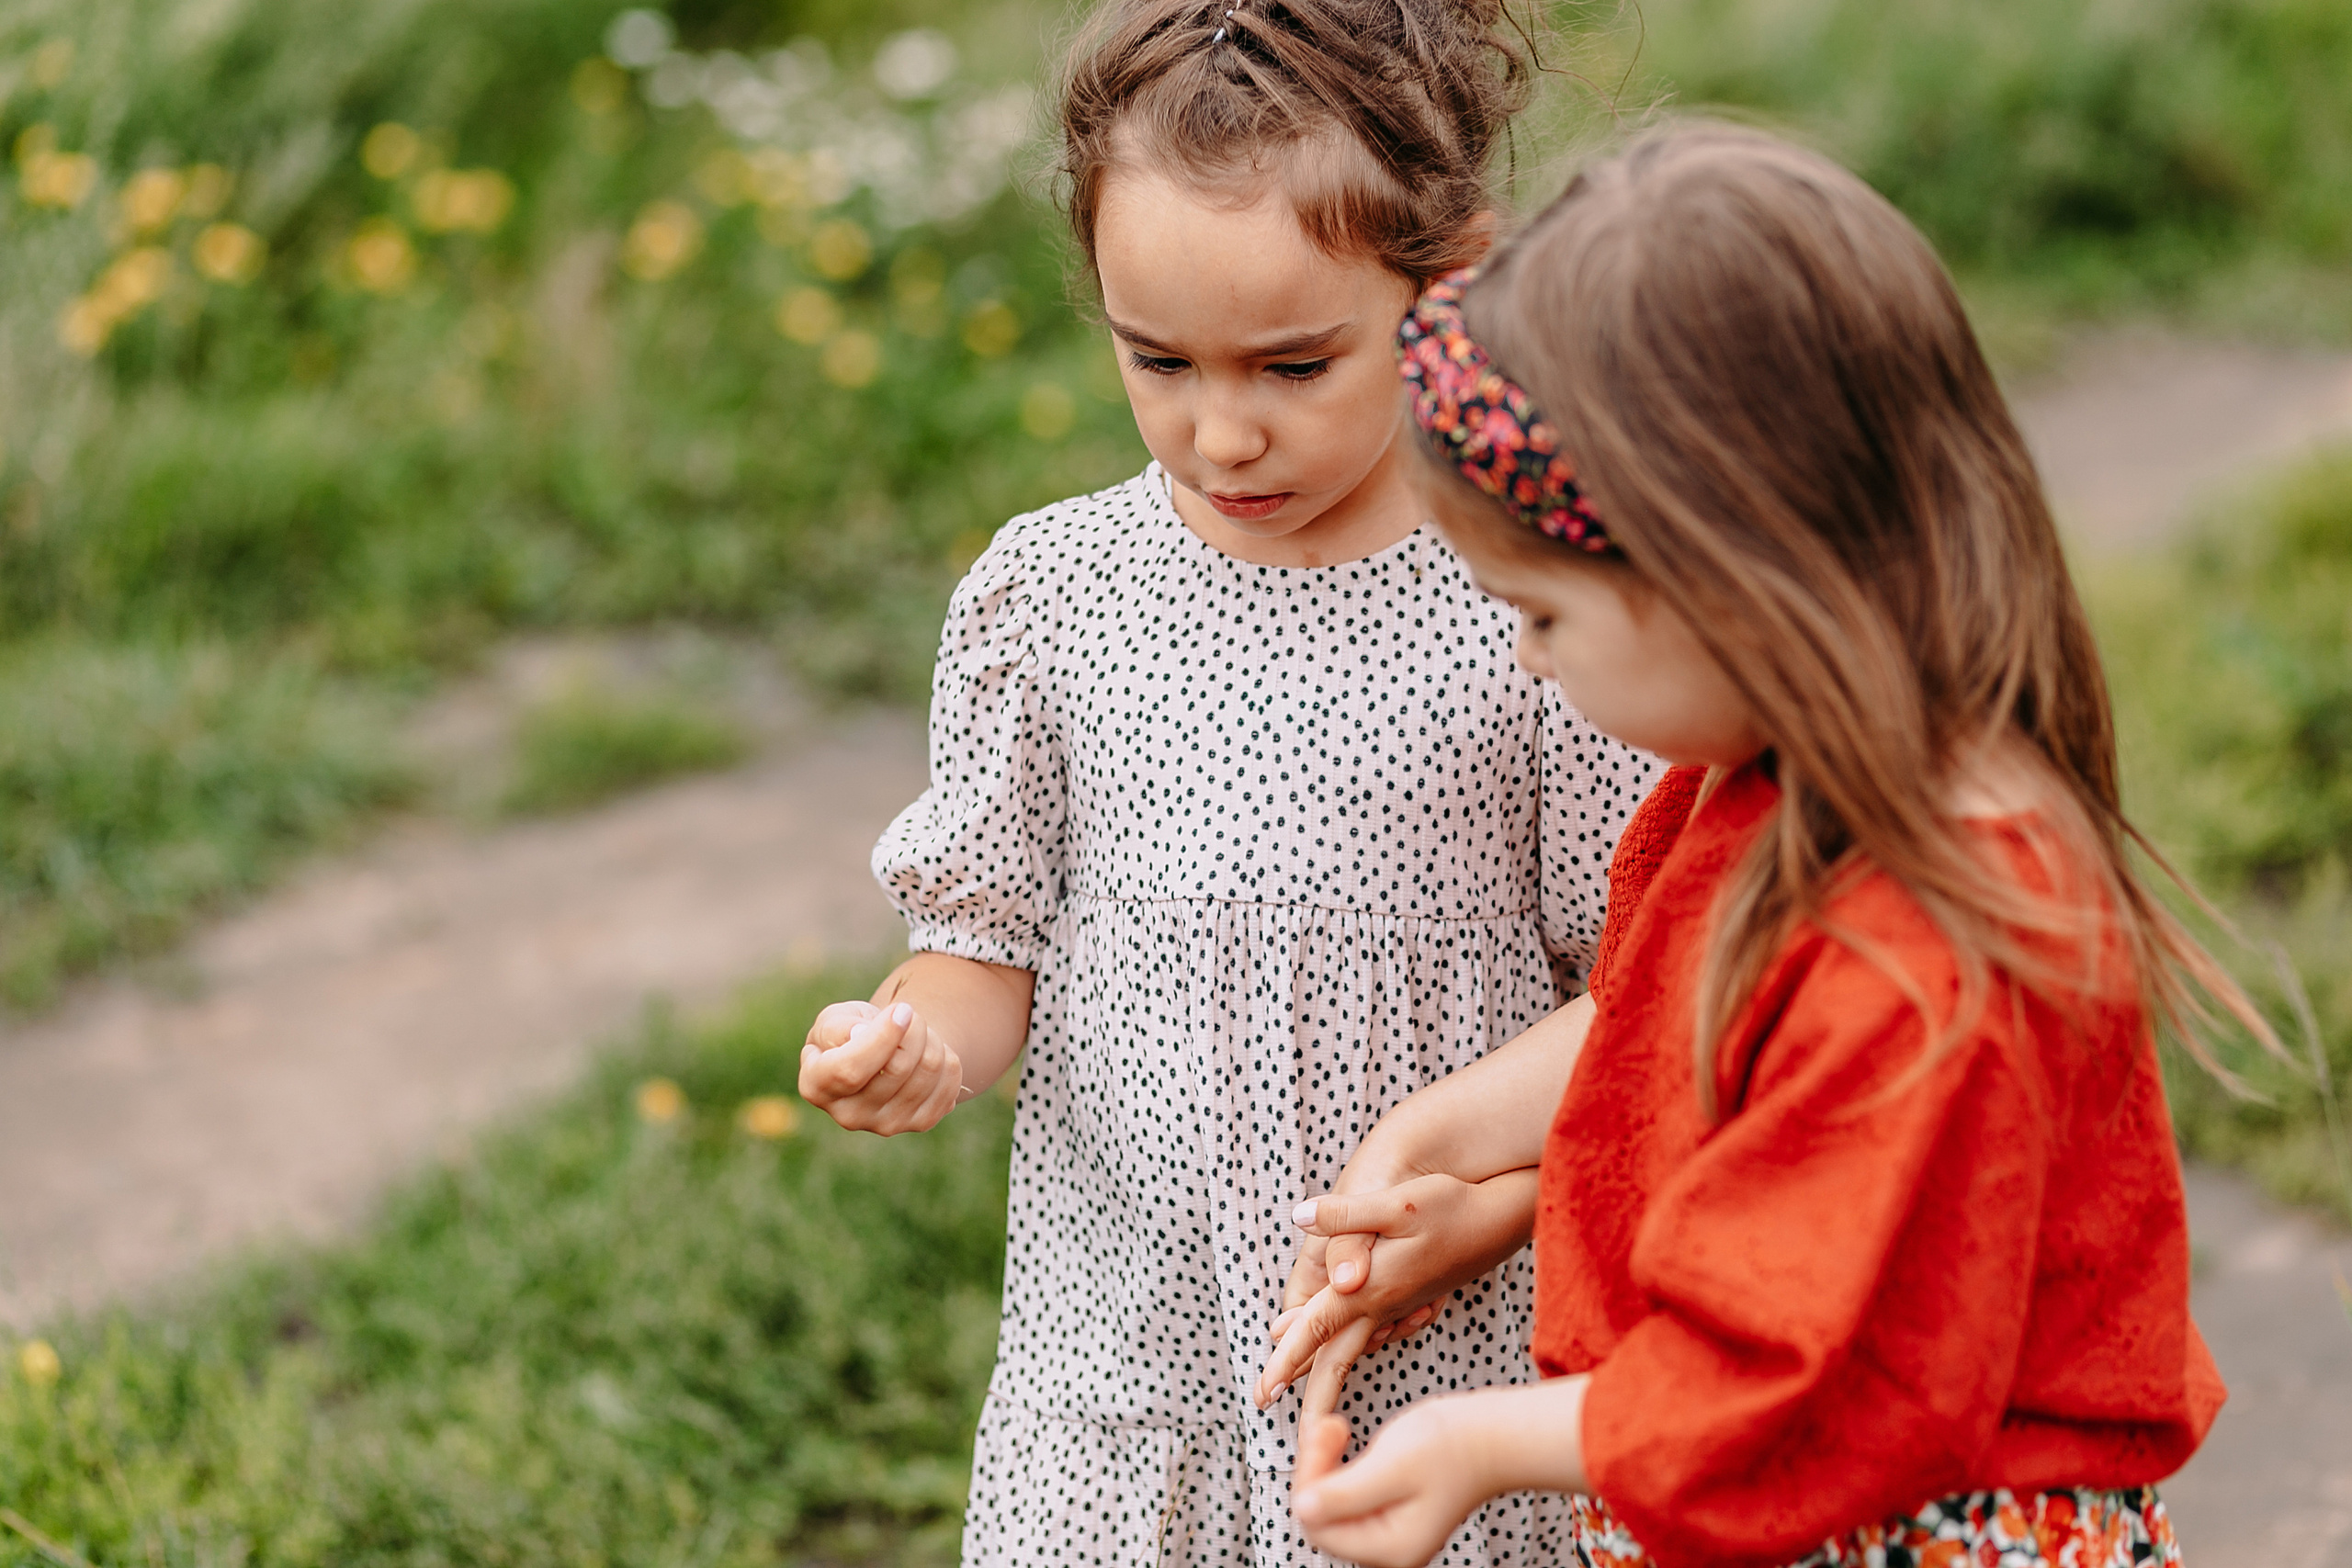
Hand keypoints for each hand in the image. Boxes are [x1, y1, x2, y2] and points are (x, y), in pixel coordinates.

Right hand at [798, 999, 966, 1134]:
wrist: (879, 1054)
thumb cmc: (848, 1032)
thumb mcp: (833, 1020)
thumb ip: (838, 1026)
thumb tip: (859, 1034)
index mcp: (817, 1087)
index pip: (851, 1069)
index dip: (882, 1036)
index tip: (901, 1009)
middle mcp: (849, 1116)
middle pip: (897, 1067)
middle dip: (913, 1028)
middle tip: (908, 1013)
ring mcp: (886, 1125)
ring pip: (929, 1070)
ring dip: (930, 1038)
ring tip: (916, 1032)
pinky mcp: (921, 1123)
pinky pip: (950, 1079)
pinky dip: (947, 1055)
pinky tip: (927, 1054)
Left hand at [1256, 1171, 1537, 1413]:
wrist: (1501, 1219)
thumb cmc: (1450, 1206)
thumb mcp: (1396, 1203)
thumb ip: (1345, 1215)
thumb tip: (1299, 1216)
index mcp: (1371, 1289)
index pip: (1317, 1329)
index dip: (1286, 1358)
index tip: (1264, 1392)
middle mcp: (1383, 1306)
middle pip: (1336, 1357)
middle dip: (1306, 1390)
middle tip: (1266, 1405)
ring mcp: (1399, 1306)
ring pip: (1354, 1346)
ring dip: (1324, 1367)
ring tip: (1297, 1384)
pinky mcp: (1411, 1298)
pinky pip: (1373, 1332)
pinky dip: (1351, 1344)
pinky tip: (1344, 1344)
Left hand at [1293, 1380, 1589, 1567]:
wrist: (1493, 1435)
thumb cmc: (1453, 1446)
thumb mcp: (1393, 1466)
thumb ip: (1345, 1493)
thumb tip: (1303, 1509)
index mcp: (1391, 1547)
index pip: (1319, 1525)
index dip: (1311, 1479)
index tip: (1323, 1434)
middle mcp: (1390, 1550)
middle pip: (1324, 1517)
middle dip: (1317, 1469)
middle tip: (1329, 1425)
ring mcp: (1391, 1532)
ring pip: (1333, 1504)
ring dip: (1326, 1464)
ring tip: (1337, 1427)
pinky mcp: (1392, 1512)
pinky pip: (1349, 1495)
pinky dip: (1341, 1465)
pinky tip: (1347, 1438)